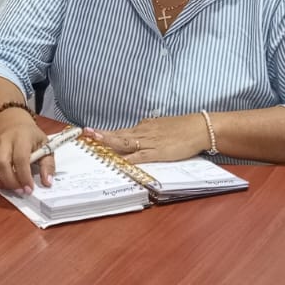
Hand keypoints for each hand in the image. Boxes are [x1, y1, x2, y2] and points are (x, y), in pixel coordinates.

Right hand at [0, 113, 52, 192]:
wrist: (16, 124)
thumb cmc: (32, 137)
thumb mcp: (46, 146)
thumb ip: (48, 164)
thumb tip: (47, 182)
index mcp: (22, 137)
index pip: (20, 158)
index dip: (24, 176)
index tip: (29, 189)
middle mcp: (6, 141)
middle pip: (2, 163)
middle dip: (11, 181)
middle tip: (21, 191)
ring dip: (0, 181)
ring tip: (11, 189)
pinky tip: (2, 184)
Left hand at [84, 114, 207, 163]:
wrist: (199, 128)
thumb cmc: (182, 127)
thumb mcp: (160, 124)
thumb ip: (147, 128)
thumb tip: (136, 129)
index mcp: (143, 127)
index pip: (120, 130)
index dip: (104, 132)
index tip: (90, 133)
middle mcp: (144, 133)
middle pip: (119, 134)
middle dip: (101, 134)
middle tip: (86, 133)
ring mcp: (151, 142)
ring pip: (126, 142)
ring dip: (110, 141)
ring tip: (96, 140)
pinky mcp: (160, 152)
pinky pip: (142, 155)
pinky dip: (131, 158)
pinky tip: (121, 160)